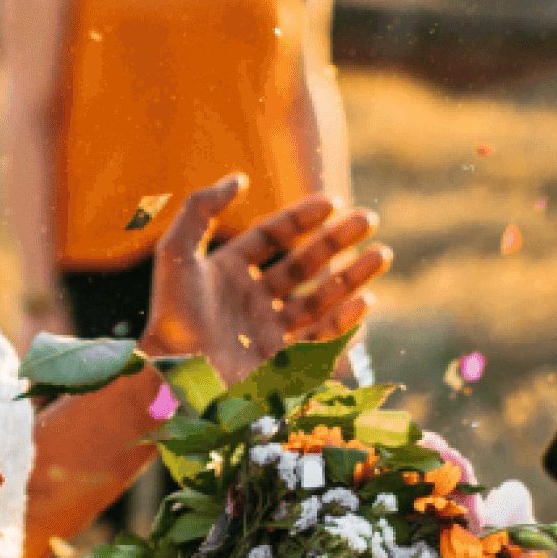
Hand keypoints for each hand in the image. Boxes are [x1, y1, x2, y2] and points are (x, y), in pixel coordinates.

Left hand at [141, 178, 391, 385]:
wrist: (177, 378)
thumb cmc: (173, 317)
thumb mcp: (177, 252)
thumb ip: (201, 209)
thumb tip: (239, 179)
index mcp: (227, 273)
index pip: (271, 237)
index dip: (300, 218)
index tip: (333, 202)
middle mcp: (250, 301)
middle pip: (302, 264)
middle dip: (336, 241)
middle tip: (369, 219)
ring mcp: (267, 334)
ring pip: (319, 300)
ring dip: (352, 277)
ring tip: (383, 255)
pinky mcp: (280, 366)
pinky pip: (321, 340)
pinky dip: (346, 321)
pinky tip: (366, 301)